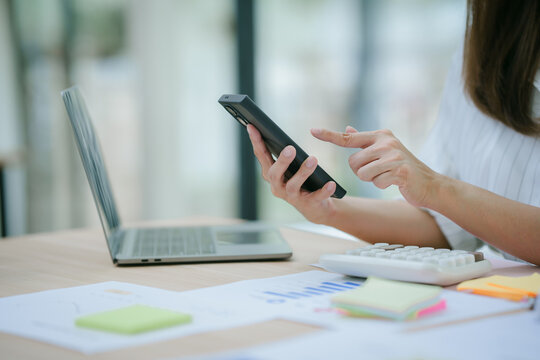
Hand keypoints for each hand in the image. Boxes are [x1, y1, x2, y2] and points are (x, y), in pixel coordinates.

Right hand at [246, 124, 337, 223]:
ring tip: (313, 159)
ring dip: (303, 172)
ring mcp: (292, 197)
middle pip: (274, 174)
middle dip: (282, 161)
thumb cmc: (300, 180)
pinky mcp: (308, 204)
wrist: (315, 207)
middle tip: (291, 148)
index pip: (261, 156)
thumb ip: (284, 152)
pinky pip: (316, 197)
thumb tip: (278, 133)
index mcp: (271, 173)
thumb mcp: (290, 167)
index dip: (256, 141)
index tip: (252, 126)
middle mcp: (277, 186)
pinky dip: (324, 191)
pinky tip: (331, 183)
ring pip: (293, 185)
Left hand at [311, 126, 439, 207]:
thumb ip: (365, 141)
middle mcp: (386, 142)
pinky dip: (382, 185)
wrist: (429, 184)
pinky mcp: (400, 171)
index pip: (348, 138)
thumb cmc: (402, 168)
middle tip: (379, 171)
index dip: (329, 135)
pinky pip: (376, 182)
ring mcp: (394, 155)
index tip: (312, 131)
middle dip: (362, 172)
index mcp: (380, 135)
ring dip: (372, 179)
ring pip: (362, 174)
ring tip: (387, 175)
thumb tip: (348, 129)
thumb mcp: (385, 150)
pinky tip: (395, 182)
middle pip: (353, 162)